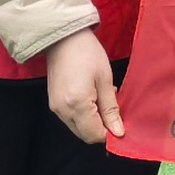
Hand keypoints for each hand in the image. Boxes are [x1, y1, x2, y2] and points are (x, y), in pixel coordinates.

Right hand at [42, 31, 124, 146]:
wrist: (63, 38)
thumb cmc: (87, 53)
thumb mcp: (105, 79)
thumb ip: (111, 109)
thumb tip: (118, 132)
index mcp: (77, 104)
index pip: (95, 135)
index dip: (110, 132)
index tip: (120, 121)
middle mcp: (63, 110)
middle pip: (85, 136)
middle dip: (101, 128)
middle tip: (112, 108)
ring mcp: (56, 108)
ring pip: (78, 129)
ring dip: (92, 122)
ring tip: (101, 99)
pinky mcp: (53, 104)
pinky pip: (71, 119)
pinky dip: (83, 116)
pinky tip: (91, 98)